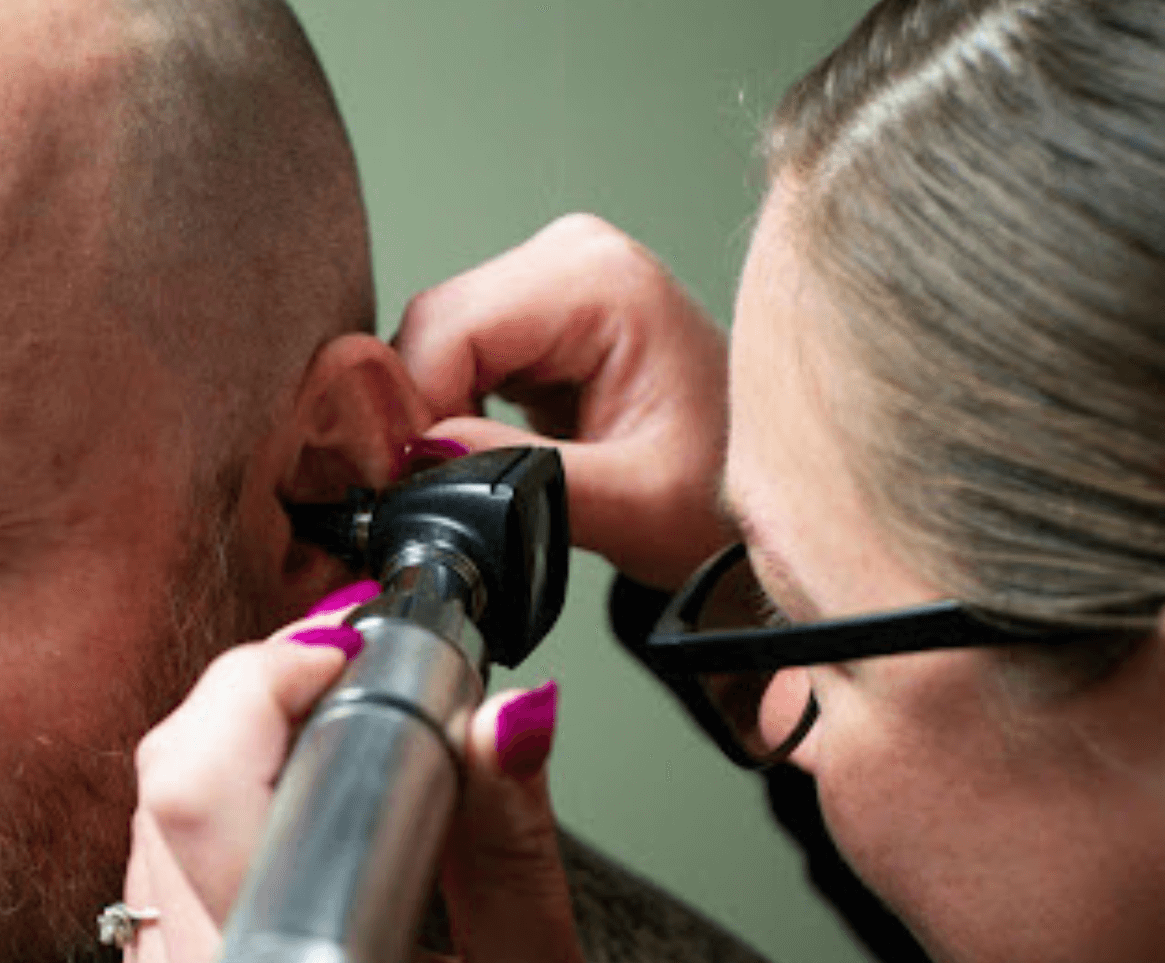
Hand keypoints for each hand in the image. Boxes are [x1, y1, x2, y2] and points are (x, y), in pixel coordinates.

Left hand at [121, 592, 600, 962]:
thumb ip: (510, 859)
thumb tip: (509, 714)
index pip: (205, 777)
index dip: (278, 678)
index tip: (363, 647)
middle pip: (165, 782)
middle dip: (259, 697)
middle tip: (359, 679)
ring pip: (148, 826)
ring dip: (236, 757)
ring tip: (343, 749)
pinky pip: (151, 886)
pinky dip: (217, 827)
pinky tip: (300, 828)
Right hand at [395, 214, 730, 589]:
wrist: (749, 499)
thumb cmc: (721, 495)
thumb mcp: (630, 503)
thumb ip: (520, 473)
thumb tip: (420, 455)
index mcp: (603, 280)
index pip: (449, 327)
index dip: (416, 409)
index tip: (421, 481)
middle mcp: (575, 257)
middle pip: (434, 327)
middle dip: (425, 414)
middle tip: (454, 489)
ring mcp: (556, 277)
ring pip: (435, 342)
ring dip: (438, 415)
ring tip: (490, 471)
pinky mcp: (541, 311)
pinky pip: (457, 353)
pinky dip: (454, 409)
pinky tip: (495, 447)